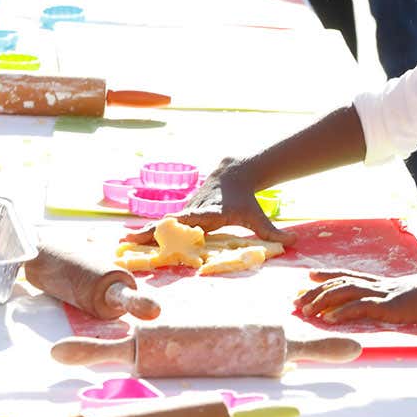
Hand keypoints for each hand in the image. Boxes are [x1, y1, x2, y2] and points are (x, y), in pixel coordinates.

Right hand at [121, 157, 296, 245]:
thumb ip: (272, 232)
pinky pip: (165, 224)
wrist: (233, 174)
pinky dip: (150, 231)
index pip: (190, 224)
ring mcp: (186, 211)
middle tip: (128, 241)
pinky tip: (133, 240)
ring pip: (163, 223)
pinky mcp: (183, 213)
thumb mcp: (257, 216)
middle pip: (169, 224)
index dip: (176, 229)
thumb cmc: (246, 199)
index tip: (161, 233)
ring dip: (145, 233)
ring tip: (123, 243)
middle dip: (150, 232)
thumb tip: (293, 242)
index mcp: (209, 214)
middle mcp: (193, 211)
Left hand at [295, 268, 416, 323]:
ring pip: (345, 292)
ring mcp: (384, 293)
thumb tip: (398, 302)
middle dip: (317, 290)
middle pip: (341, 282)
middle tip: (297, 298)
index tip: (310, 276)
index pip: (350, 275)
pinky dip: (343, 312)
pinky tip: (329, 319)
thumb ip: (401, 298)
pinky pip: (361, 307)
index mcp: (384, 283)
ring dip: (324, 300)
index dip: (329, 276)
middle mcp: (380, 285)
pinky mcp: (390, 305)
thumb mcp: (414, 295)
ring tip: (306, 309)